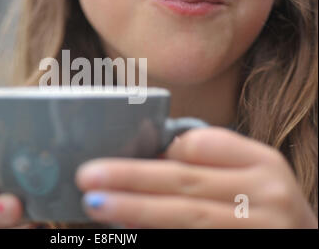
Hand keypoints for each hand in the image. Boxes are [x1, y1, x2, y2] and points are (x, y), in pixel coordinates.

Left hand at [75, 128, 317, 227]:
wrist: (302, 240)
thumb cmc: (263, 205)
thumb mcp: (249, 174)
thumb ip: (205, 164)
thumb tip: (145, 163)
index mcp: (263, 162)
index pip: (201, 146)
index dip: (161, 152)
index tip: (130, 158)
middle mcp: (266, 196)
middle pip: (186, 182)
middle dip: (131, 178)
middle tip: (88, 176)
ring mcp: (259, 231)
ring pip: (189, 218)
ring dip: (138, 211)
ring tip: (97, 204)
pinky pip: (194, 241)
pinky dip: (158, 236)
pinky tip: (130, 229)